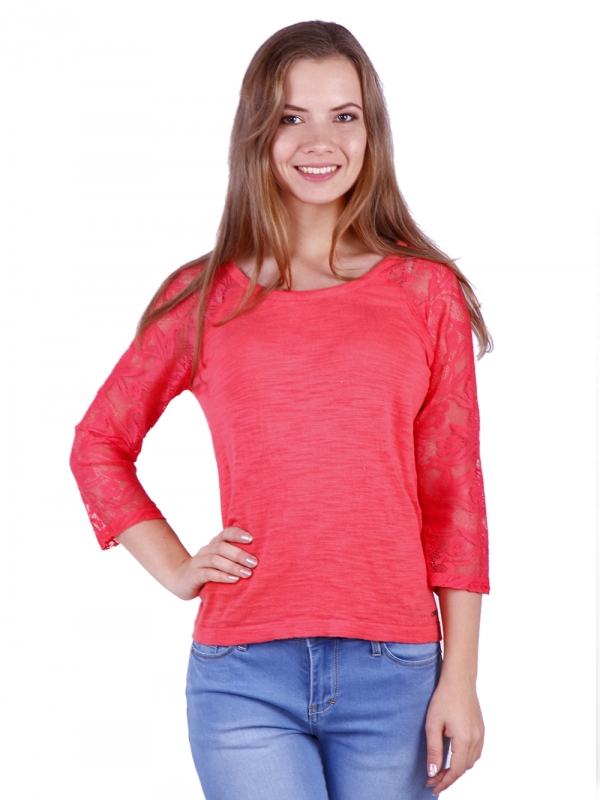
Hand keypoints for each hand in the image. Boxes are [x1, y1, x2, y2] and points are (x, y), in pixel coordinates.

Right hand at [171, 526, 257, 599]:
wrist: (180, 580)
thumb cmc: (208, 570)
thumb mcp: (220, 561)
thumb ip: (234, 557)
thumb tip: (261, 558)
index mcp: (214, 544)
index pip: (226, 533)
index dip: (238, 533)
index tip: (252, 538)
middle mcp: (206, 550)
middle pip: (222, 546)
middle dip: (240, 554)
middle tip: (254, 562)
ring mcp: (198, 562)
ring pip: (216, 559)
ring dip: (233, 566)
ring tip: (248, 573)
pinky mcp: (194, 575)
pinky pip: (208, 574)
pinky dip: (222, 576)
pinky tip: (234, 579)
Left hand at [424, 675, 483, 794]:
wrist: (459, 679)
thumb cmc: (444, 697)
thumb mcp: (433, 724)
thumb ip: (433, 750)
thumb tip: (433, 771)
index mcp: (465, 740)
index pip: (456, 770)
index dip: (444, 781)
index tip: (432, 787)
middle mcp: (476, 739)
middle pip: (464, 768)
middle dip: (449, 777)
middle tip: (433, 779)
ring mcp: (480, 734)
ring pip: (471, 761)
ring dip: (457, 769)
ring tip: (441, 771)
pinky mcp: (480, 729)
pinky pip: (475, 751)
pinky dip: (464, 759)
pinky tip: (454, 757)